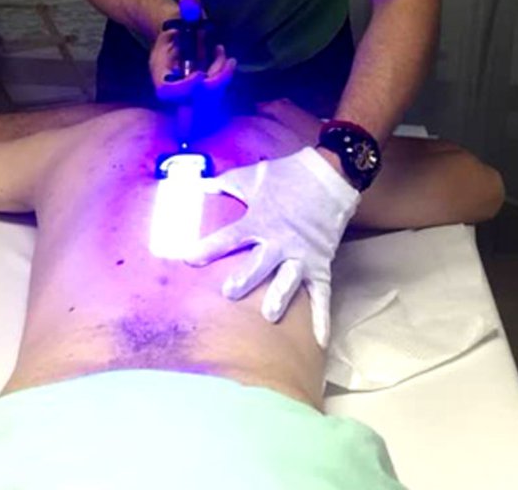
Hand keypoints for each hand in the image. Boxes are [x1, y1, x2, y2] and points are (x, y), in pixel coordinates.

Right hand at [149, 0, 236, 100]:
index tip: (201, 75)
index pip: (166, 90)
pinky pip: (214, 90)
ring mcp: (186, 86)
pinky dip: (223, 76)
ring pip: (205, 98)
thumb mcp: (180, 12)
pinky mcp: (200, 86)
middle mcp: (172, 82)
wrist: (176, 27)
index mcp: (160, 67)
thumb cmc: (176, 20)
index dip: (184, 89)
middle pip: (189, 100)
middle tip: (227, 64)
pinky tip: (225, 58)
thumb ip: (186, 8)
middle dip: (213, 85)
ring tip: (226, 58)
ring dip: (221, 79)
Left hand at [183, 147, 359, 346]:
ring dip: (279, 297)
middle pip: (259, 262)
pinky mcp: (320, 265)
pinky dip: (321, 318)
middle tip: (229, 293)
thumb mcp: (252, 176)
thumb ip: (225, 184)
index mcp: (260, 220)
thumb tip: (198, 186)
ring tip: (268, 315)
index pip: (230, 236)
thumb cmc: (286, 177)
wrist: (328, 176)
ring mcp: (301, 255)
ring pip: (289, 279)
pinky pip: (321, 294)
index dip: (209, 247)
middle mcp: (280, 241)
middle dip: (245, 277)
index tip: (189, 259)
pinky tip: (319, 341)